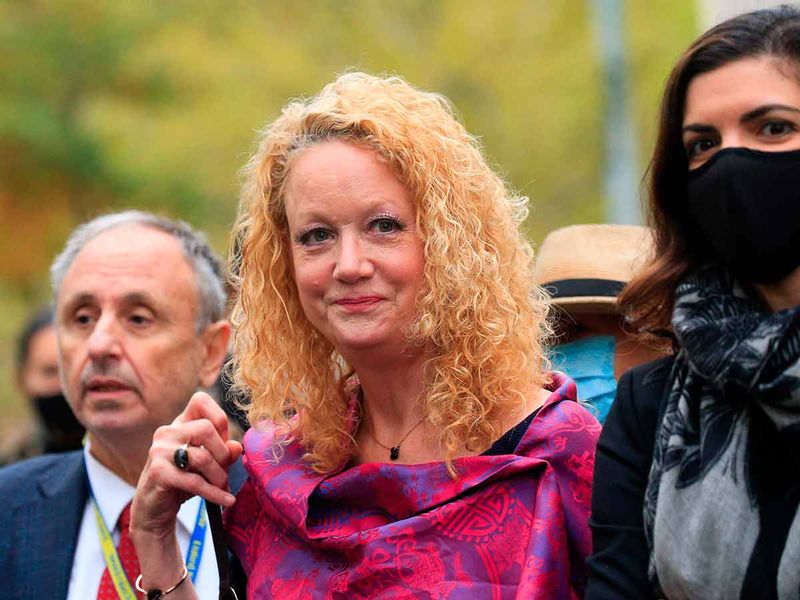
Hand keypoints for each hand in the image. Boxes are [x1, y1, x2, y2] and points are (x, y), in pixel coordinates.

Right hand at [131, 391, 242, 539]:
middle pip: (206, 428)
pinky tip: (227, 500)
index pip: (200, 400)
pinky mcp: (158, 473)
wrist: (154, 509)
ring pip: (202, 457)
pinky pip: (194, 481)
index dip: (219, 417)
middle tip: (225, 471)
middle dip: (223, 453)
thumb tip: (237, 447)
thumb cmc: (183, 481)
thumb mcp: (207, 464)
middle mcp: (167, 432)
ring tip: (223, 487)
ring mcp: (160, 451)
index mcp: (179, 423)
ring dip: (220, 477)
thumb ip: (223, 452)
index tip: (224, 439)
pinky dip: (215, 493)